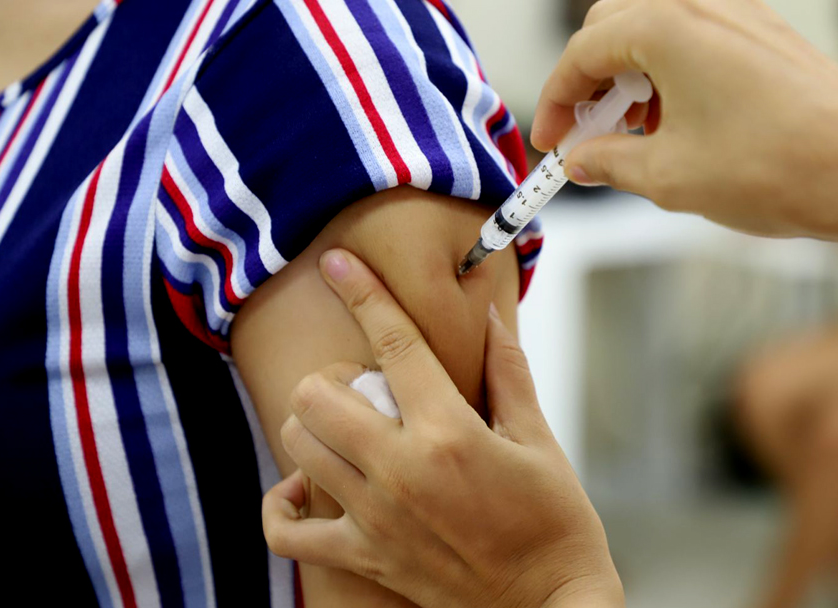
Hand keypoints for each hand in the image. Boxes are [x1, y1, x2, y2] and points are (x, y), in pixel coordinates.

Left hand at [262, 249, 623, 607]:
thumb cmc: (555, 521)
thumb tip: (489, 314)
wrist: (550, 605)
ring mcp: (376, 519)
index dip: (363, 294)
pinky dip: (282, 505)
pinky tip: (305, 486)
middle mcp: (402, 471)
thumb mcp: (539, 438)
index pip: (395, 345)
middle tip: (361, 386)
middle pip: (317, 395)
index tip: (337, 263)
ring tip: (343, 427)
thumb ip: (507, 369)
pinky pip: (287, 533)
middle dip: (330, 376)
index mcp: (450, 433)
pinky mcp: (365, 559)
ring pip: (297, 448)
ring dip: (310, 425)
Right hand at [533, 0, 837, 257]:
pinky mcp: (760, 29)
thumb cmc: (782, 167)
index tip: (549, 141)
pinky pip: (692, 37)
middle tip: (580, 137)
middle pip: (610, 29)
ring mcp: (736, 10)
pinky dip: (665, 73)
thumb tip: (582, 160)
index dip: (554, 104)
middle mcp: (700, 2)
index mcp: (666, 25)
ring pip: (650, 28)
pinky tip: (669, 122)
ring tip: (627, 136)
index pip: (581, 55)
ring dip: (625, 78)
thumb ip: (608, 163)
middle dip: (587, 85)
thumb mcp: (667, 176)